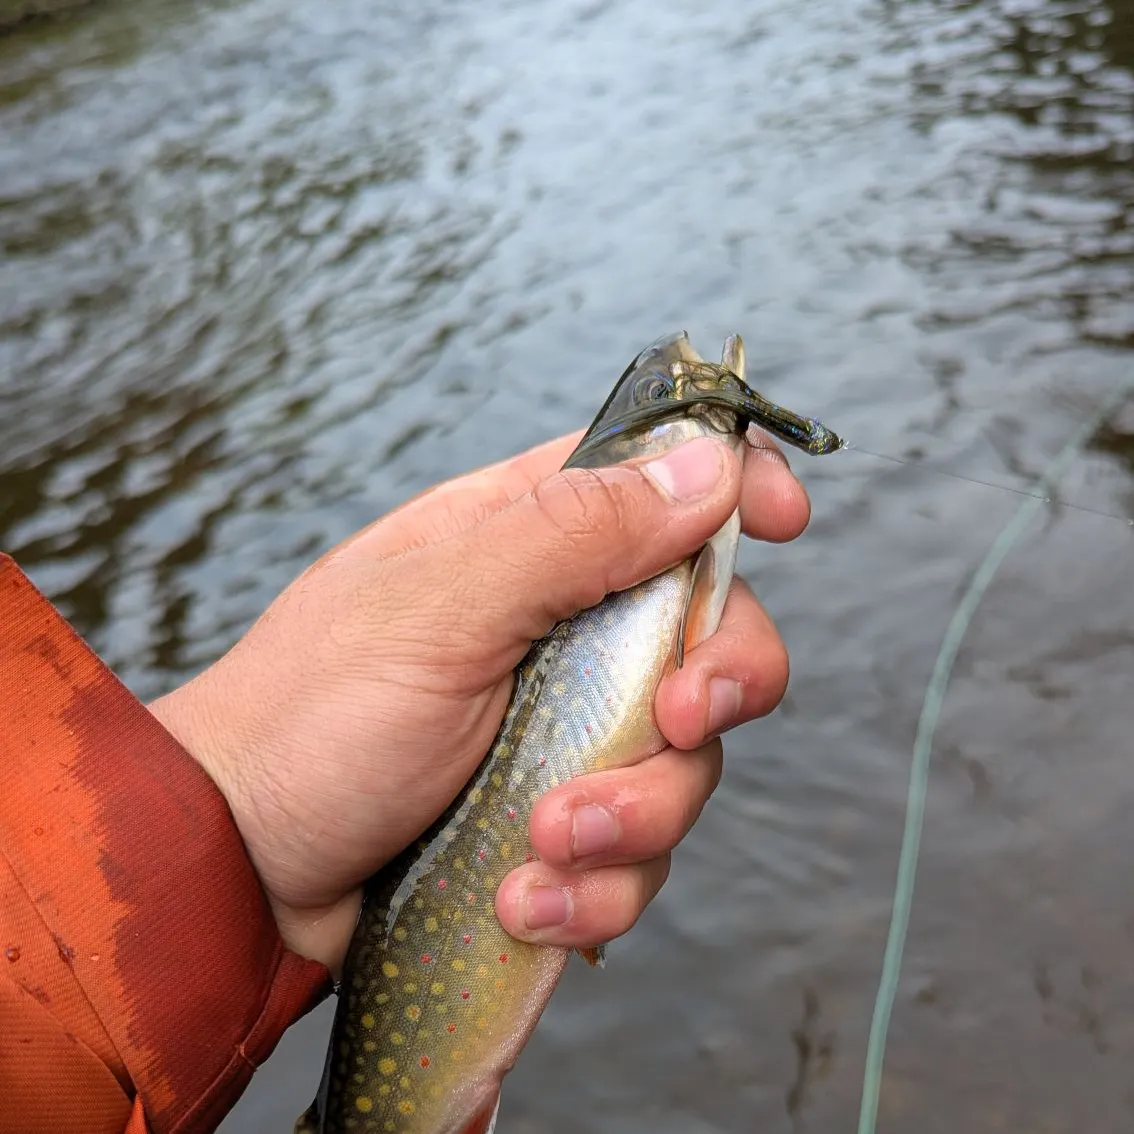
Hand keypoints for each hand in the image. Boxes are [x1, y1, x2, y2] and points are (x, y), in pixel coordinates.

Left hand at [149, 430, 809, 974]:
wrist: (240, 873)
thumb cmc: (310, 717)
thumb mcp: (439, 609)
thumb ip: (574, 536)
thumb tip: (707, 466)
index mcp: (527, 540)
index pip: (660, 483)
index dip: (733, 490)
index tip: (786, 521)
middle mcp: (562, 626)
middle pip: (710, 632)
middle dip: (713, 688)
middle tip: (673, 724)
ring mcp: (566, 727)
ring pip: (685, 762)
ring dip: (632, 817)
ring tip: (540, 844)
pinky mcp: (559, 818)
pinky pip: (636, 853)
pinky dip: (594, 888)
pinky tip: (521, 899)